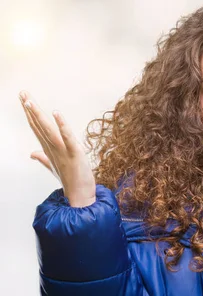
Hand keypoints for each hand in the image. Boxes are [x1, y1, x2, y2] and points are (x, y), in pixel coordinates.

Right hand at [20, 91, 95, 206]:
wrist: (80, 196)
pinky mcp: (75, 154)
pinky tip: (57, 113)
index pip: (37, 128)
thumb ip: (43, 158)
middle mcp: (53, 148)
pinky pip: (68, 138)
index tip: (23, 99)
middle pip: (40, 126)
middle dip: (30, 110)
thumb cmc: (69, 180)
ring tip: (30, 101)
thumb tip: (31, 154)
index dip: (30, 114)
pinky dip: (62, 126)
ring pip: (49, 130)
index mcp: (49, 149)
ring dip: (39, 115)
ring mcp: (63, 151)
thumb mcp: (55, 166)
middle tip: (22, 93)